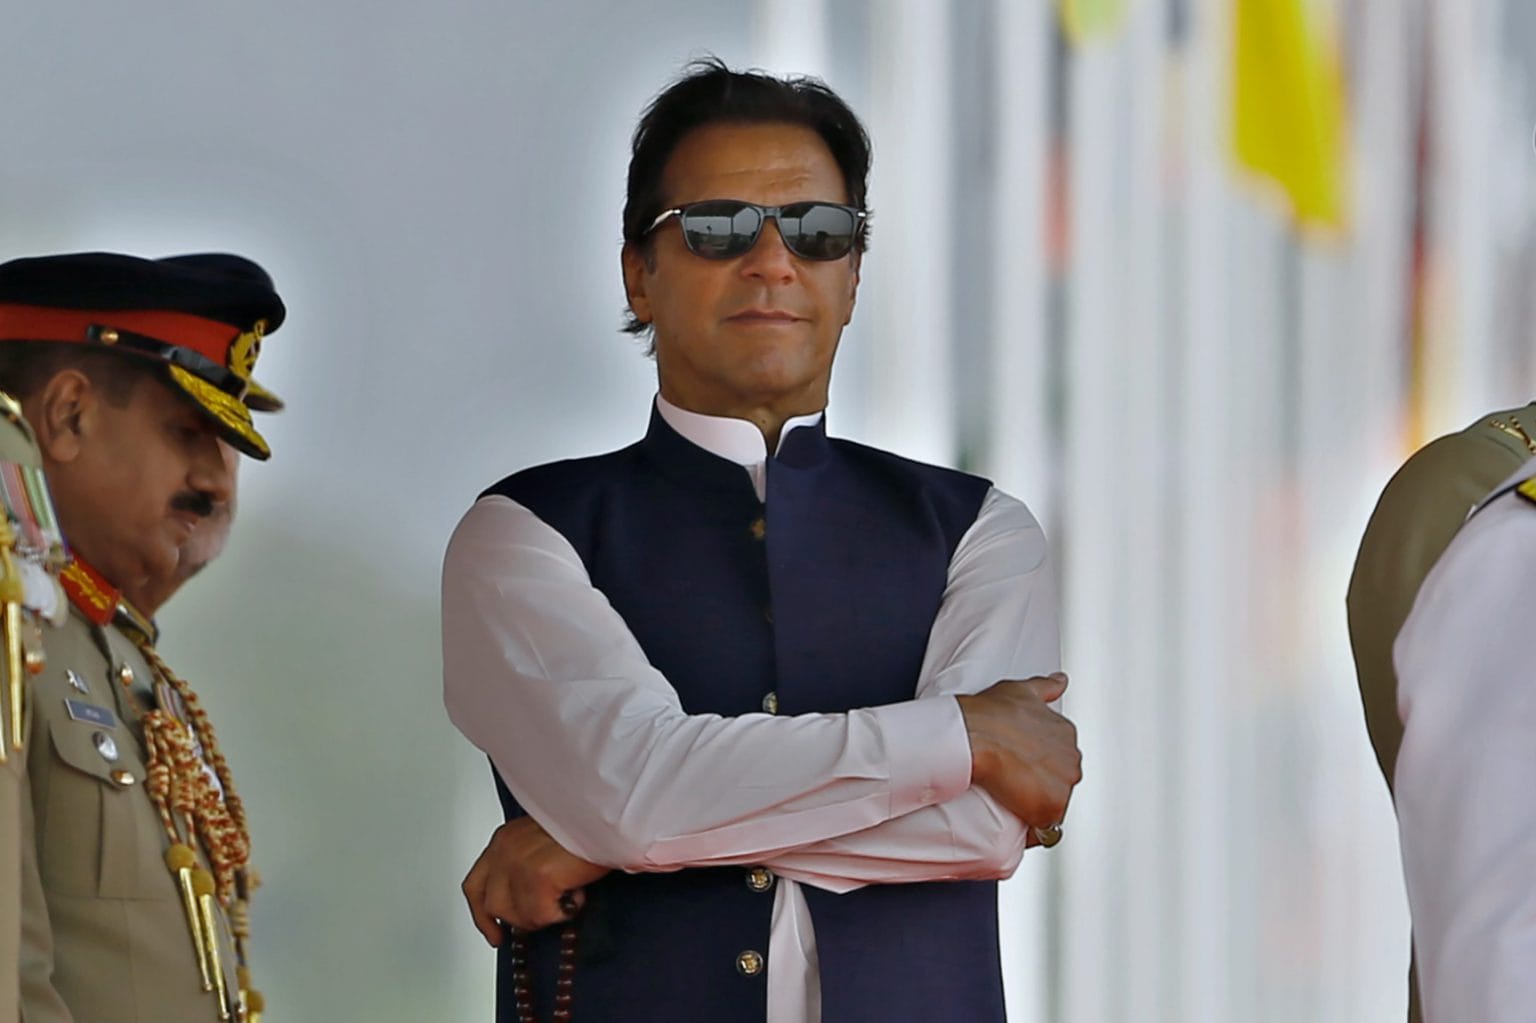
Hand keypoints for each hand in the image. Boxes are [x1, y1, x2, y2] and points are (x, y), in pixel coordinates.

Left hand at [461, 817, 610, 944]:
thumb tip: (527, 900)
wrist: (608, 815)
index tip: (494, 933)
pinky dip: (563, 912)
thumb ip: (528, 865)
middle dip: (520, 918)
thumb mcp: (545, 841)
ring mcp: (517, 862)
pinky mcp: (537, 876)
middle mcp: (504, 848)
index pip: (476, 886)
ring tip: (569, 896)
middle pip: (493, 905)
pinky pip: (541, 915)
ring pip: (517, 915)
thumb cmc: (587, 826)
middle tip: (544, 918)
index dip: (482, 915)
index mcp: (504, 838)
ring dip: (544, 915)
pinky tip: (578, 894)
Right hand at [955, 673, 1080, 830]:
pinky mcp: (1050, 810)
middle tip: (1009, 784)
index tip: (1018, 766)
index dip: (1039, 766)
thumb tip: (1062, 680)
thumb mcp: (1022, 690)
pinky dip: (1033, 831)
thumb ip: (1047, 686)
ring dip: (1036, 807)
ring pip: (1054, 806)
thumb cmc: (990, 712)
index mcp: (1067, 734)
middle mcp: (1073, 760)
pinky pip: (1046, 831)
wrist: (971, 735)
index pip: (1060, 759)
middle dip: (1040, 786)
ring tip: (1008, 801)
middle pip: (1059, 783)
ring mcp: (1064, 786)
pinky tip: (1014, 823)